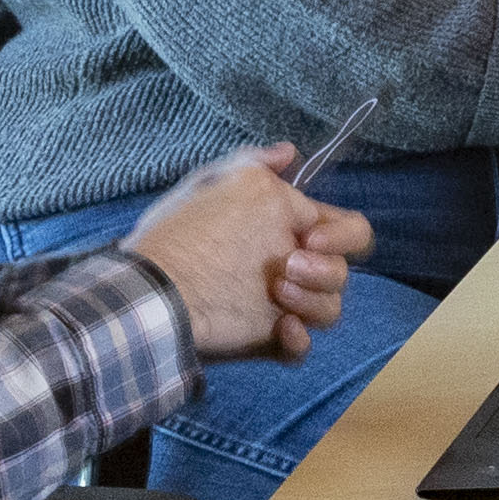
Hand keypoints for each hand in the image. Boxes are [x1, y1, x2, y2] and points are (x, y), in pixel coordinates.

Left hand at [119, 147, 371, 361]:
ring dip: (314, 299)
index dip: (342, 235)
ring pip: (330, 309)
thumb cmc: (183, 231)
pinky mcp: (267, 340)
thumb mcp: (213, 182)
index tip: (311, 236)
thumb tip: (290, 152)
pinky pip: (302, 348)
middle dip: (328, 269)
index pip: (345, 231)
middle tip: (290, 264)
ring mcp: (281, 307)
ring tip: (279, 292)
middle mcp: (292, 269)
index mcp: (286, 232)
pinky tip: (283, 326)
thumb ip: (254, 162)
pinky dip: (300, 340)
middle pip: (342, 273)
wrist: (153, 287)